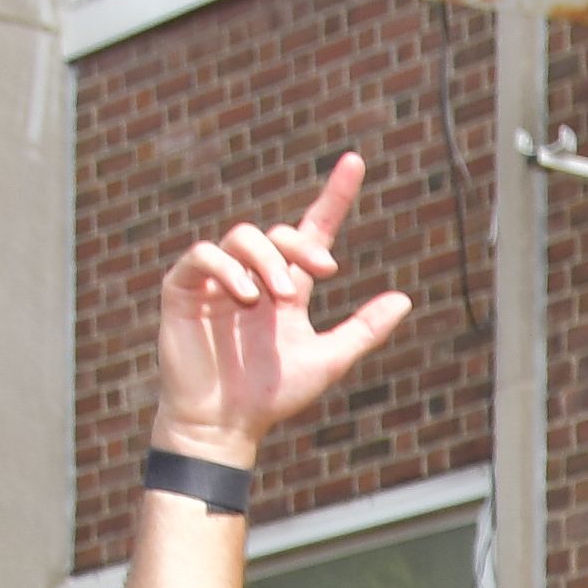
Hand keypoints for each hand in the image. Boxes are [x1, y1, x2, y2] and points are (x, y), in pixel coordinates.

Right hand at [148, 154, 407, 454]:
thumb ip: (363, 329)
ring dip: (265, 260)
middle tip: (318, 275)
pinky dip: (226, 268)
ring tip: (273, 297)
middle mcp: (253, 275)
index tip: (355, 162)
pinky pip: (202, 255)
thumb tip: (405, 298)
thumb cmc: (271, 396)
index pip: (312, 230)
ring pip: (242, 236)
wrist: (225, 425)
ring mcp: (216, 279)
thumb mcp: (328, 360)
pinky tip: (243, 295)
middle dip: (300, 246)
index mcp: (288, 286)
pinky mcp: (183, 288)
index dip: (333, 196)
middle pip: (278, 232)